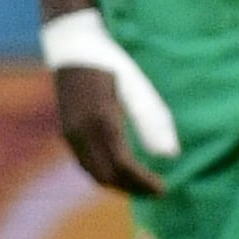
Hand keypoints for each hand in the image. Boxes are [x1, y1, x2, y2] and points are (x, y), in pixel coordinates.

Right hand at [52, 64, 165, 198]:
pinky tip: (122, 172)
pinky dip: (104, 174)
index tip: (164, 189)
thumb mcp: (137, 87)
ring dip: (118, 185)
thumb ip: (152, 120)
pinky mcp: (67, 132)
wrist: (72, 47)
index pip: (123, 165)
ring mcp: (70, 134)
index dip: (143, 182)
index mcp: (101, 121)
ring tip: (142, 186)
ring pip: (93, 173)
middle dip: (132, 189)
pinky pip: (85, 164)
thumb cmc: (112, 63)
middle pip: (107, 176)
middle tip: (157, 192)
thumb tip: (171, 155)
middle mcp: (80, 132)